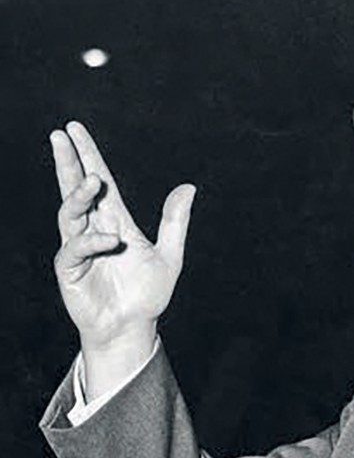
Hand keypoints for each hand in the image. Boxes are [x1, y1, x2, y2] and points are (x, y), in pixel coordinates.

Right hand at [50, 121, 195, 385]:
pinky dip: (91, 241)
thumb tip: (189, 187)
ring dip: (78, 195)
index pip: (99, 182)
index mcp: (114, 221)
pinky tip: (110, 240)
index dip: (87, 155)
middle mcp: (92, 229)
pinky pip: (75, 249)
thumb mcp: (170, 257)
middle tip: (61, 136)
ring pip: (69, 213)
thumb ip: (175, 223)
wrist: (133, 328)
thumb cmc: (147, 295)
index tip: (75, 129)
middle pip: (75, 189)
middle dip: (67, 162)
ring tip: (92, 181)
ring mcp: (78, 249)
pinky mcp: (70, 270)